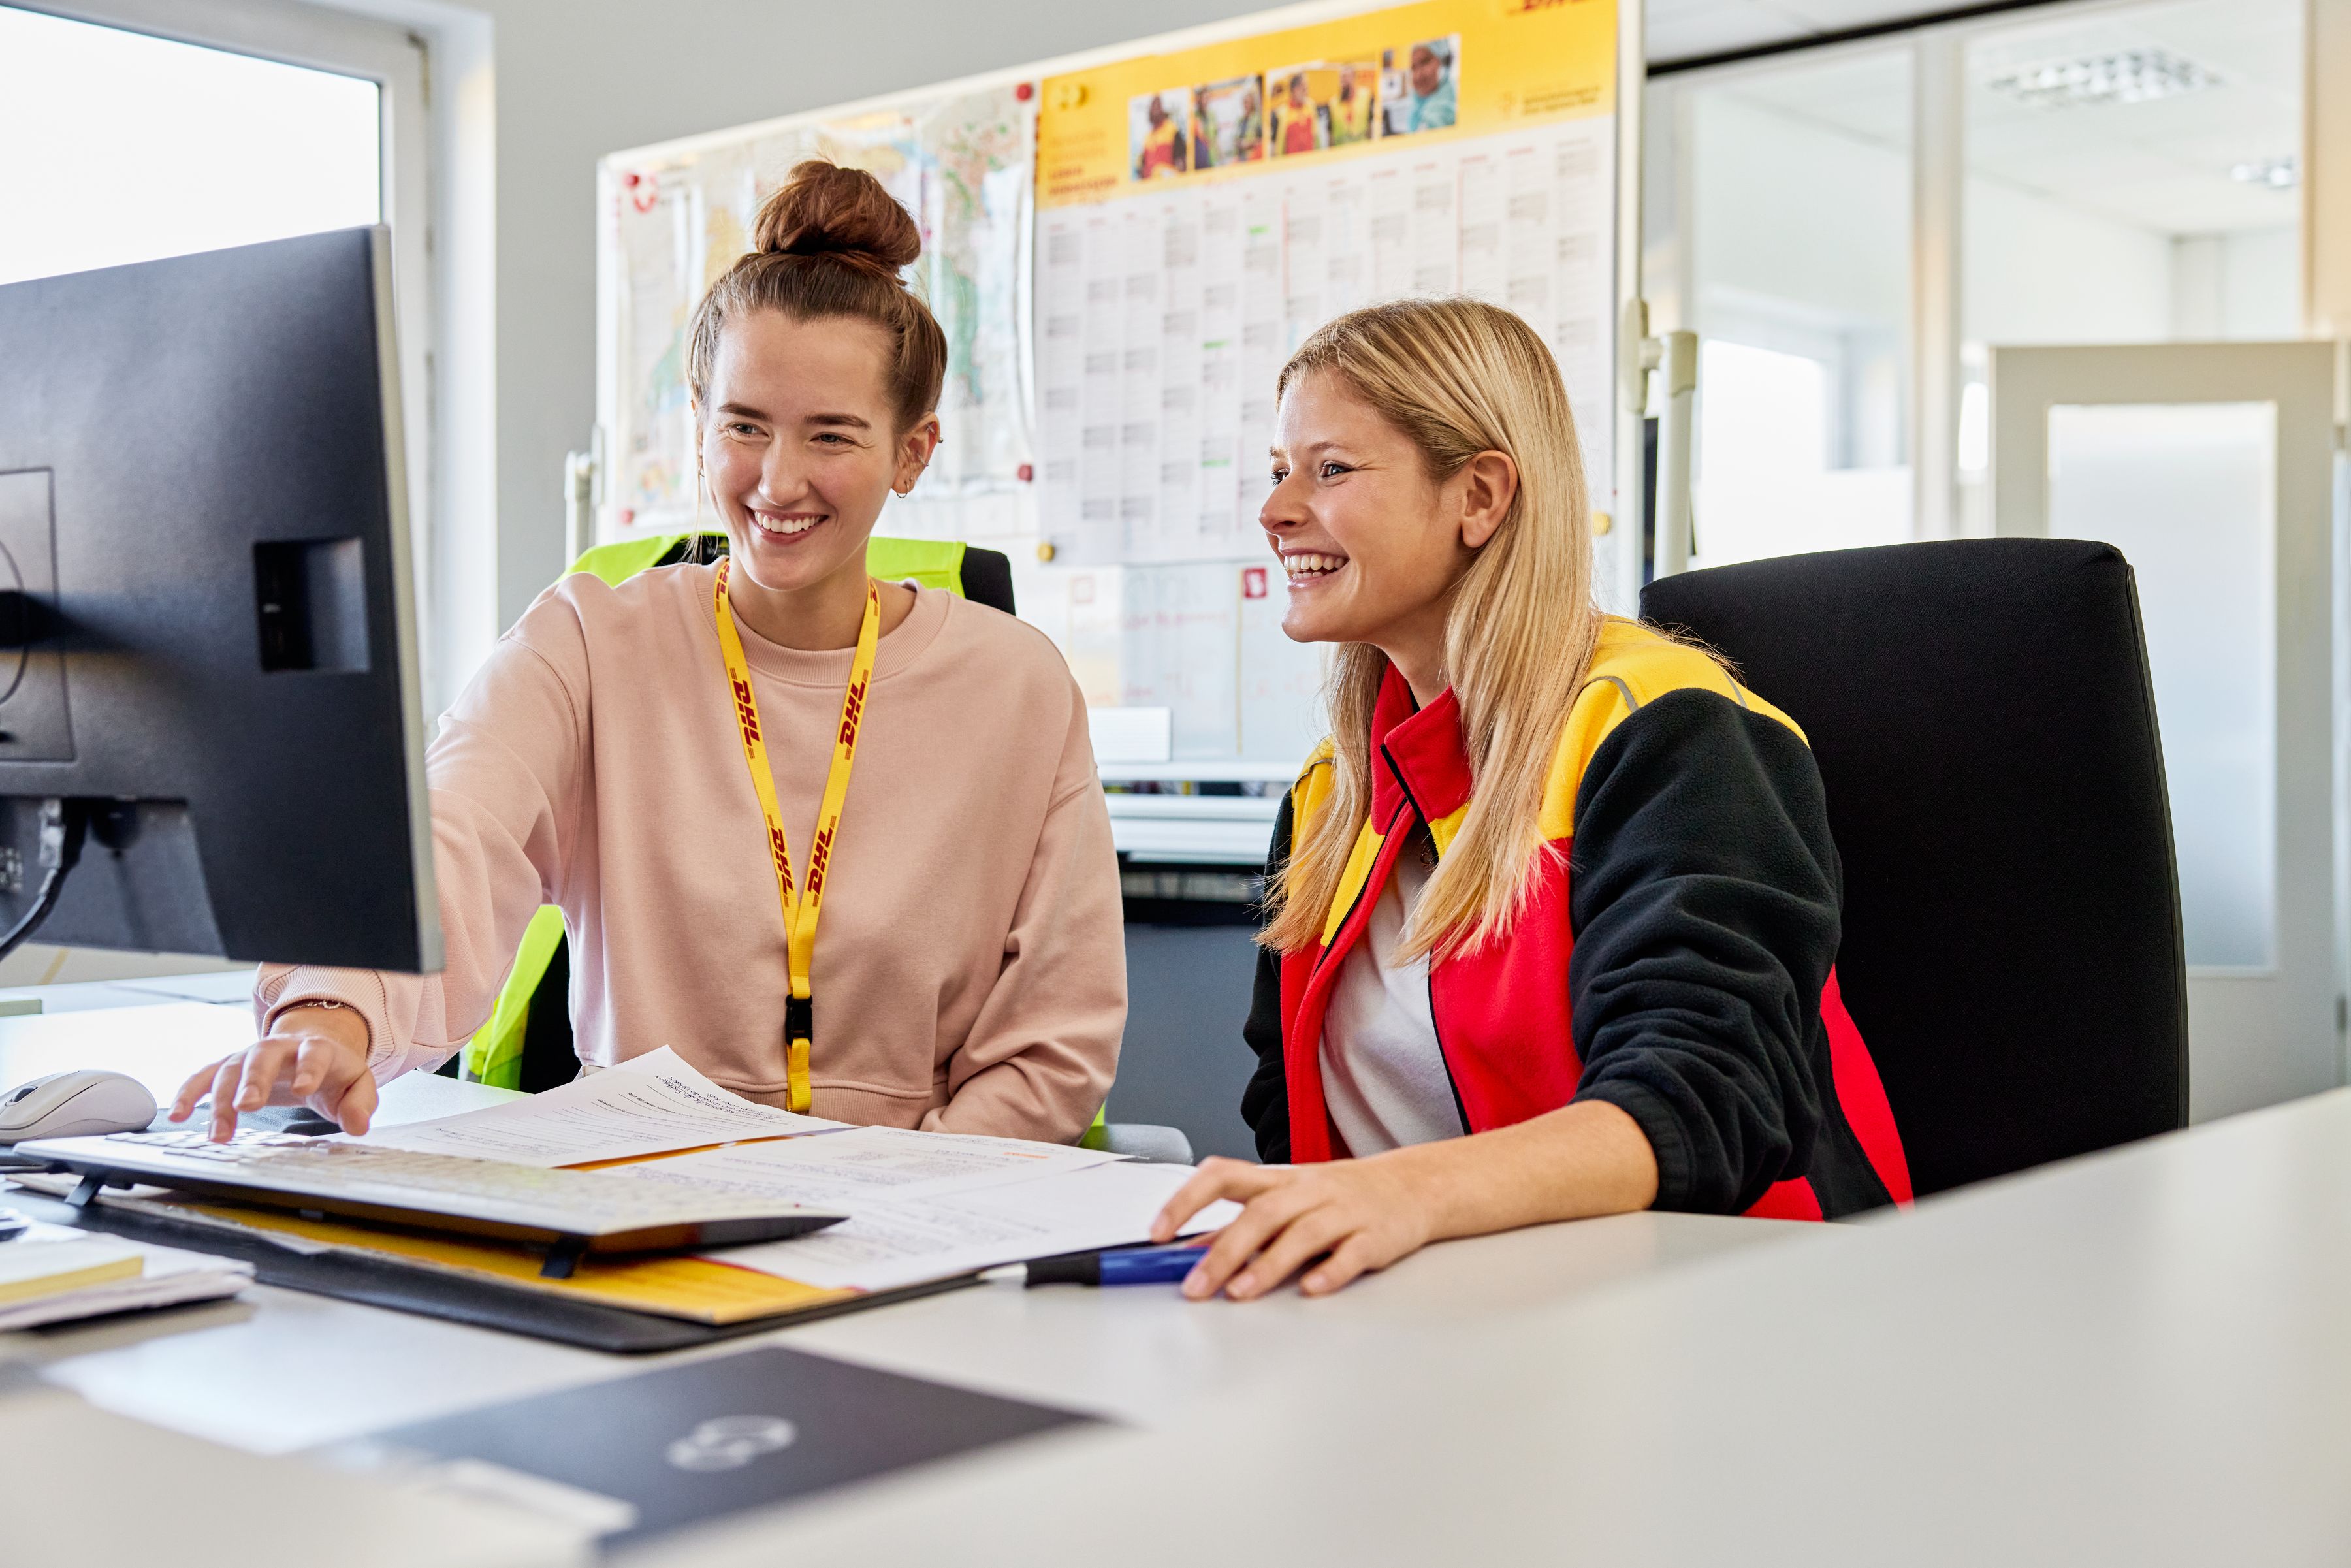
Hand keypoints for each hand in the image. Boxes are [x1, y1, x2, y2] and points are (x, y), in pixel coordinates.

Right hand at [168, 1004, 376, 1140]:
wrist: (312, 1049)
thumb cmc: (335, 1072)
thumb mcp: (357, 1085)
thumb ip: (360, 1104)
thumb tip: (358, 1126)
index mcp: (316, 1049)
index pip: (313, 1053)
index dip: (308, 1069)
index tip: (303, 1088)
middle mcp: (280, 1048)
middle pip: (262, 1056)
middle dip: (253, 1080)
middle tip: (247, 1106)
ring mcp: (251, 1055)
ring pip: (231, 1069)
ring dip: (221, 1100)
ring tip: (219, 1133)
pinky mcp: (231, 1067)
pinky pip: (205, 1076)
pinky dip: (189, 1092)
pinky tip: (177, 1113)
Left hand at [1148, 1154, 1437, 1300]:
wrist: (1413, 1186)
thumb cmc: (1340, 1195)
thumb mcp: (1287, 1200)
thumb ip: (1239, 1226)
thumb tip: (1189, 1253)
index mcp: (1279, 1179)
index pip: (1223, 1175)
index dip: (1186, 1200)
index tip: (1158, 1232)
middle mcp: (1308, 1190)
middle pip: (1261, 1212)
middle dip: (1224, 1250)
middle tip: (1195, 1285)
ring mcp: (1343, 1211)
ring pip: (1302, 1232)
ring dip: (1267, 1265)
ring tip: (1239, 1293)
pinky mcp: (1375, 1237)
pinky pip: (1352, 1253)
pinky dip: (1331, 1270)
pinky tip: (1311, 1289)